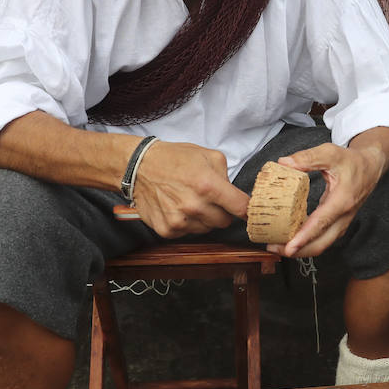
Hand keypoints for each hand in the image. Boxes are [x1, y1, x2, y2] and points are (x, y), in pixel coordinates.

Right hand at [131, 140, 250, 237]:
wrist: (139, 166)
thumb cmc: (175, 159)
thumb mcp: (209, 156)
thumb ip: (227, 176)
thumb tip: (235, 195)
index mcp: (209, 186)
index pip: (241, 208)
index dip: (248, 210)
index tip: (249, 212)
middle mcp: (195, 206)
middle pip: (225, 222)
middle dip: (222, 212)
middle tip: (210, 199)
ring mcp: (180, 221)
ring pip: (207, 229)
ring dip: (204, 219)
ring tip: (191, 201)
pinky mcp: (167, 230)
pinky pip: (188, 233)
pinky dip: (187, 224)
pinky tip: (178, 208)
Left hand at [270, 139, 388, 258]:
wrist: (371, 167)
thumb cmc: (352, 161)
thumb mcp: (331, 153)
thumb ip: (307, 158)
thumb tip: (284, 163)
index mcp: (342, 200)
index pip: (321, 223)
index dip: (303, 237)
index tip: (289, 247)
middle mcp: (343, 216)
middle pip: (320, 243)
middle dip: (297, 250)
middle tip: (274, 247)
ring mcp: (342, 223)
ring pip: (321, 244)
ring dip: (300, 249)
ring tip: (277, 245)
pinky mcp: (338, 224)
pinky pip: (322, 239)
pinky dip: (306, 242)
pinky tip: (290, 237)